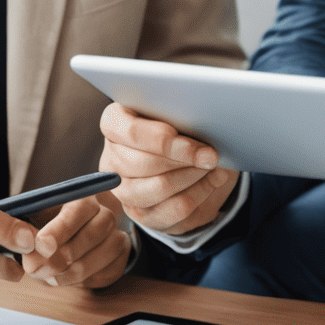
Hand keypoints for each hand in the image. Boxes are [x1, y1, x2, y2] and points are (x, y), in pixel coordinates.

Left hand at [15, 190, 131, 288]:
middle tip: (34, 270)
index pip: (77, 210)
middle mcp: (105, 214)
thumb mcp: (36, 217)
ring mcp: (117, 236)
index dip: (59, 229)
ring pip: (99, 258)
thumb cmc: (49, 224)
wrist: (75, 233)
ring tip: (46, 277)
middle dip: (61, 257)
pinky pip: (104, 275)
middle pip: (92, 235)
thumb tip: (19, 241)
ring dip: (69, 273)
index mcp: (83, 198)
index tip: (40, 245)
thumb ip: (27, 227)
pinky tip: (64, 278)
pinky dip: (82, 281)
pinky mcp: (120, 259)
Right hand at [99, 102, 239, 233]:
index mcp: (114, 122)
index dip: (163, 140)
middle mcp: (111, 157)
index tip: (195, 144)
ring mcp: (122, 188)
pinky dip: (199, 193)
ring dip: (192, 178)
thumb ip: (181, 114)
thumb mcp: (177, 111)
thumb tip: (202, 125)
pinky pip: (172, 209)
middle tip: (212, 156)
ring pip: (157, 189)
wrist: (185, 156)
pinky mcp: (139, 212)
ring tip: (213, 166)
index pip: (130, 132)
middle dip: (184, 160)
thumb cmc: (178, 125)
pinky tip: (213, 180)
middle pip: (144, 163)